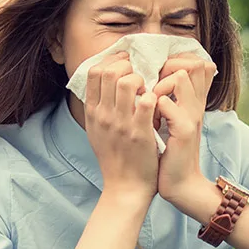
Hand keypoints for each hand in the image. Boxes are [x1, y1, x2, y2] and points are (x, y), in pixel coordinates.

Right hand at [84, 51, 159, 201]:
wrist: (125, 187)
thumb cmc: (114, 157)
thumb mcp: (96, 130)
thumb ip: (98, 106)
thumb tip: (103, 81)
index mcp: (92, 112)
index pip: (94, 72)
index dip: (112, 61)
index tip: (125, 65)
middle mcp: (103, 115)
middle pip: (110, 71)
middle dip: (128, 67)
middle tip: (139, 77)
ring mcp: (121, 124)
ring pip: (128, 82)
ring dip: (142, 80)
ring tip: (147, 91)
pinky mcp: (140, 133)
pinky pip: (147, 101)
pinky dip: (154, 96)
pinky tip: (156, 104)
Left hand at [152, 53, 216, 207]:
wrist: (180, 184)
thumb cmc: (169, 153)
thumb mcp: (169, 123)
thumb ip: (167, 101)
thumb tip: (150, 83)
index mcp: (193, 101)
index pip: (195, 62)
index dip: (174, 60)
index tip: (152, 75)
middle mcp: (196, 104)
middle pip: (193, 63)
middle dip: (165, 67)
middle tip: (146, 84)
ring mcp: (192, 115)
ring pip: (180, 77)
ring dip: (158, 84)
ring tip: (144, 99)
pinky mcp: (184, 130)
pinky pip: (165, 103)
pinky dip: (150, 104)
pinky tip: (143, 117)